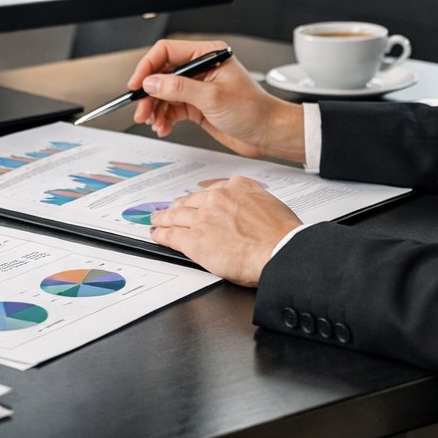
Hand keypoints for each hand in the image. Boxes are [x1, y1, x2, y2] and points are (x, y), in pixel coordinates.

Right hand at [129, 39, 303, 160]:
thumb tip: (152, 82)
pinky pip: (172, 108)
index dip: (148, 67)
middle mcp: (201, 68)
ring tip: (153, 122)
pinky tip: (163, 127)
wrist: (269, 134)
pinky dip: (164, 118)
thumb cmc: (254, 110)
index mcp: (207, 55)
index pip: (167, 52)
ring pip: (164, 93)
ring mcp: (198, 88)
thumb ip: (179, 88)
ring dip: (155, 109)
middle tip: (141, 111)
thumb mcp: (212, 97)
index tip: (137, 84)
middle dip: (149, 93)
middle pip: (162, 74)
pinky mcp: (197, 105)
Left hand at [148, 176, 300, 286]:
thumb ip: (254, 201)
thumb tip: (249, 210)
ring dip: (164, 218)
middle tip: (170, 210)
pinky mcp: (195, 239)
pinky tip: (157, 235)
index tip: (195, 202)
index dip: (200, 199)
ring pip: (177, 216)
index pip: (212, 192)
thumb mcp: (270, 203)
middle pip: (191, 201)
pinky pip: (172, 235)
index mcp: (238, 187)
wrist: (279, 249)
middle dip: (179, 206)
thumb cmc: (281, 234)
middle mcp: (218, 198)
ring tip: (157, 220)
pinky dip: (162, 234)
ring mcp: (204, 218)